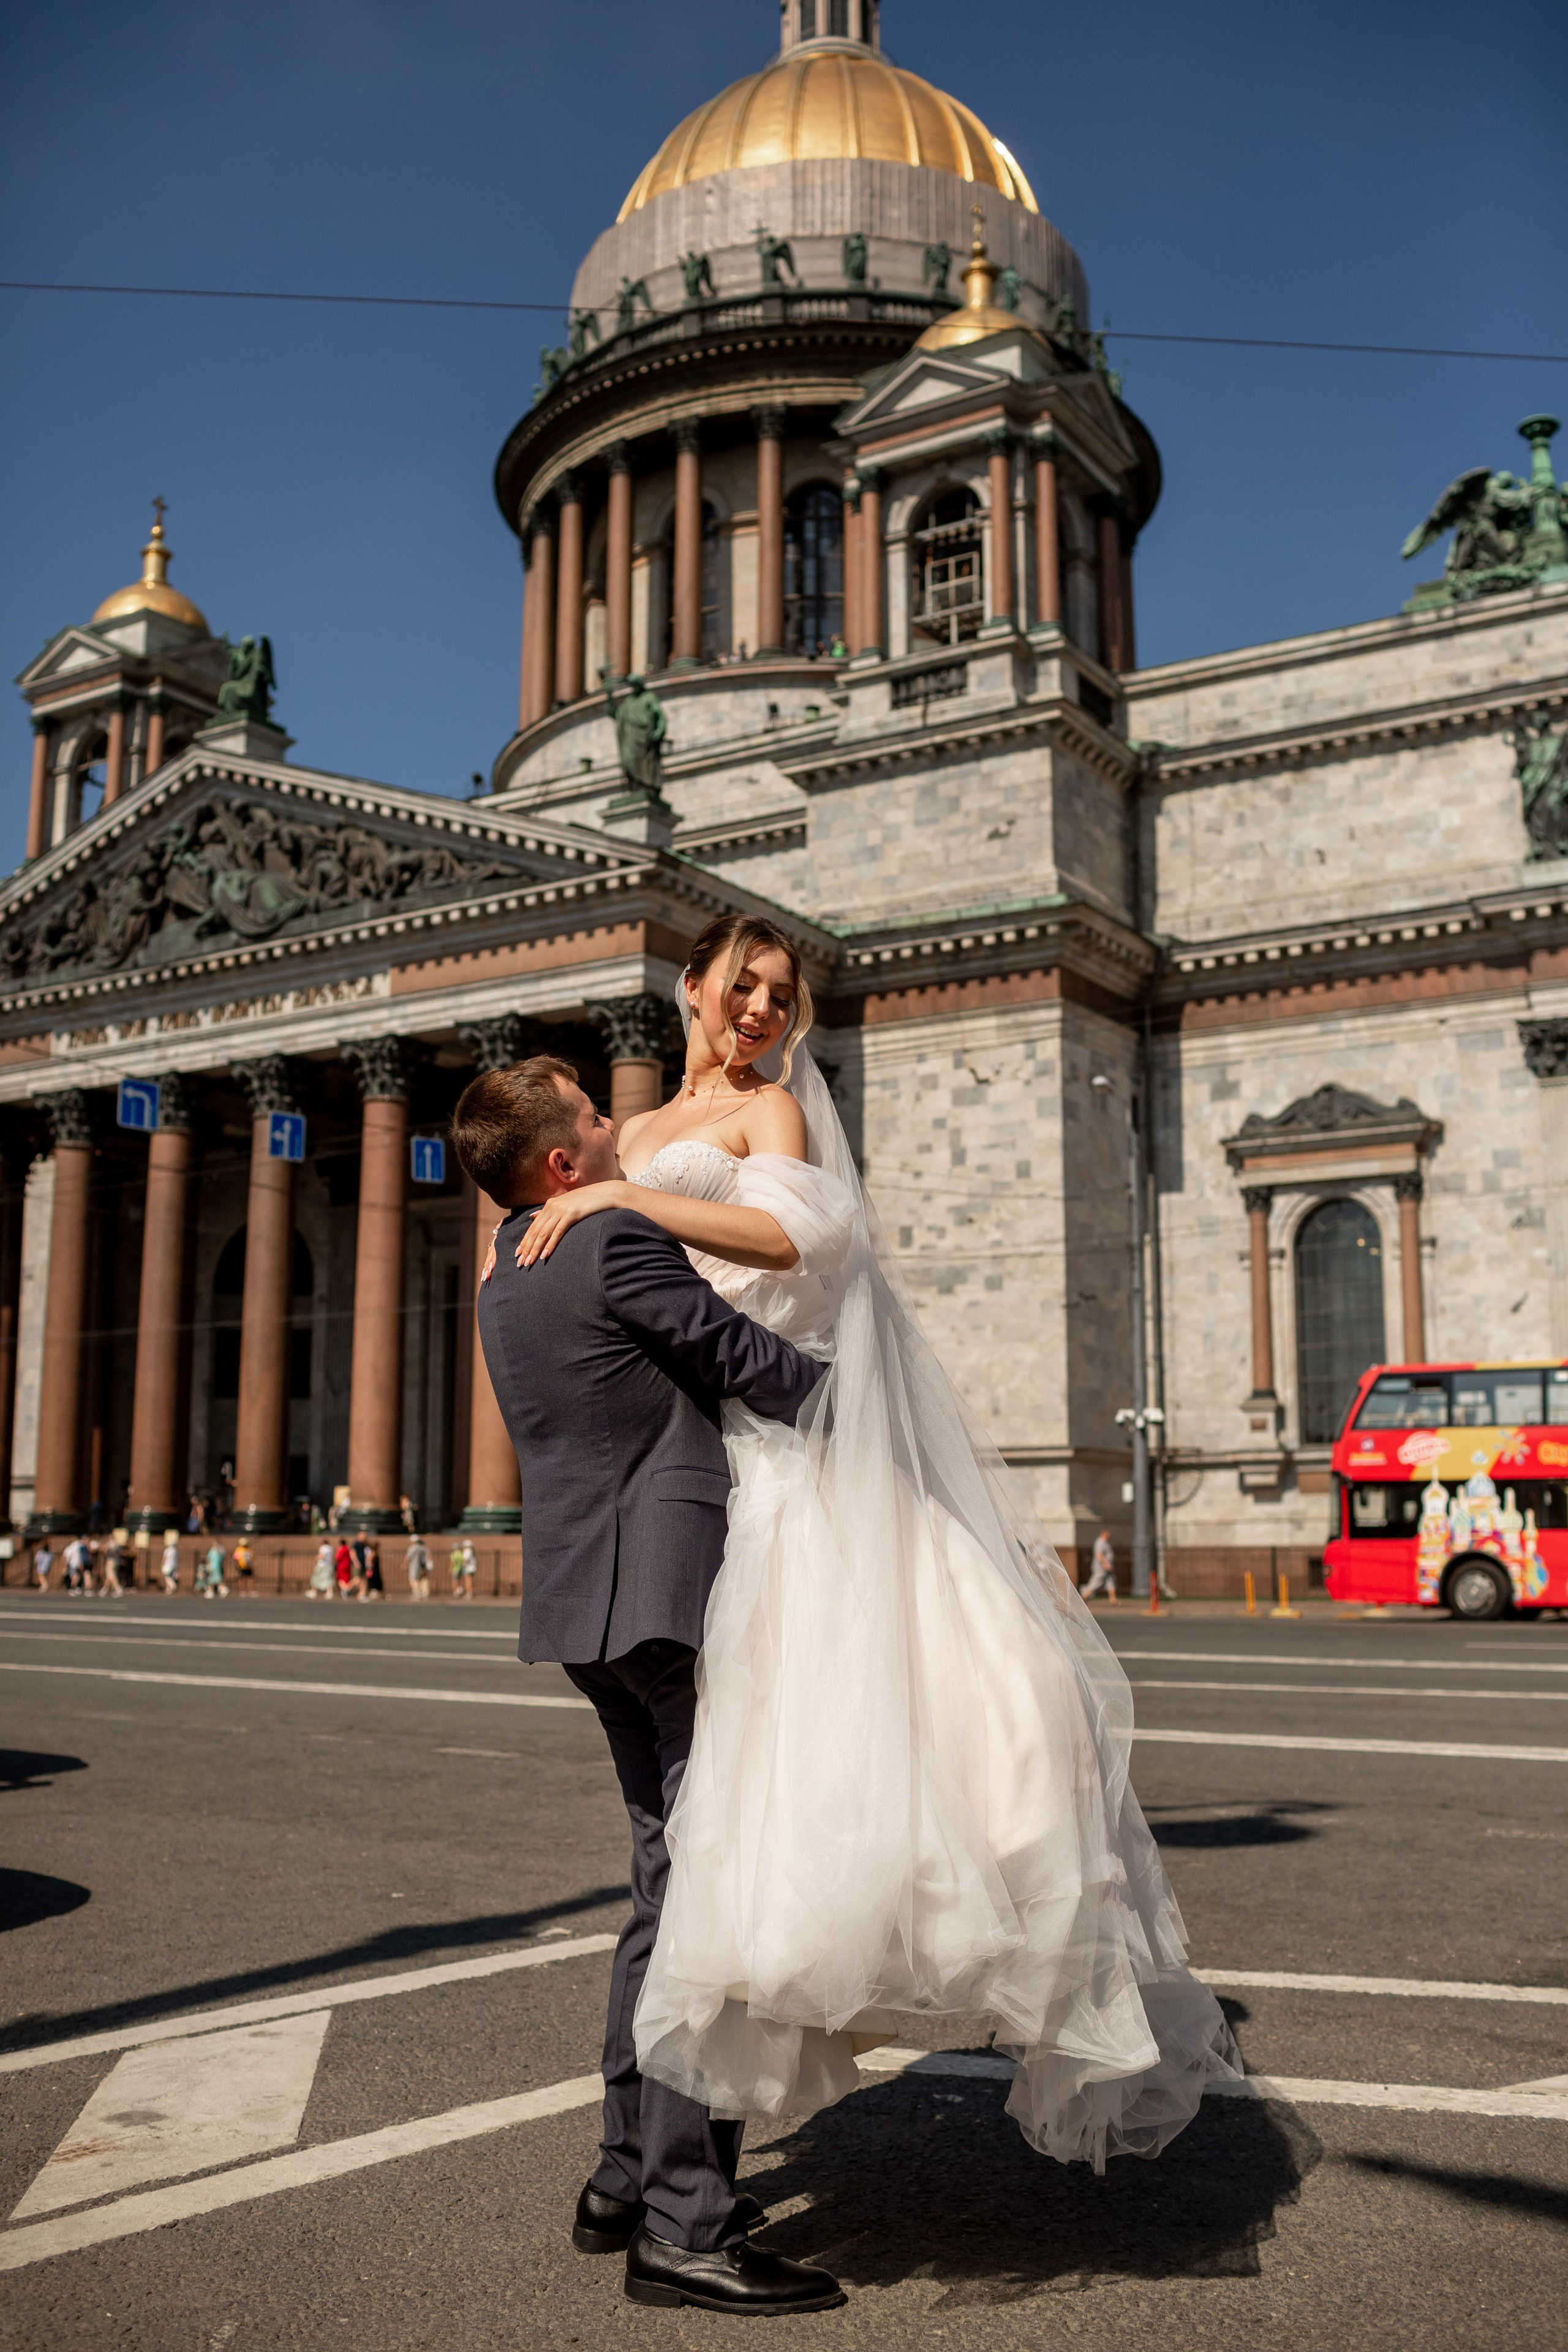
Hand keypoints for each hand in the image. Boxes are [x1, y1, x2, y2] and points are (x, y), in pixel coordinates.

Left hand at [515, 1181, 631, 1266]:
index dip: (524, 1241)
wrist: (606, 1194)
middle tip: (521, 1262)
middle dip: (527, 1248)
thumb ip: (548, 1210)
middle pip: (535, 1231)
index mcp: (549, 1205)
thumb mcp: (565, 1203)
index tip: (518, 1254)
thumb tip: (532, 1216)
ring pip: (543, 1233)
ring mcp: (561, 1210)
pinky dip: (550, 1245)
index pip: (533, 1226)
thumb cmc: (587, 1201)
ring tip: (530, 1262)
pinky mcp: (572, 1214)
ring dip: (535, 1249)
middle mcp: (552, 1206)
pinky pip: (558, 1232)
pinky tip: (545, 1255)